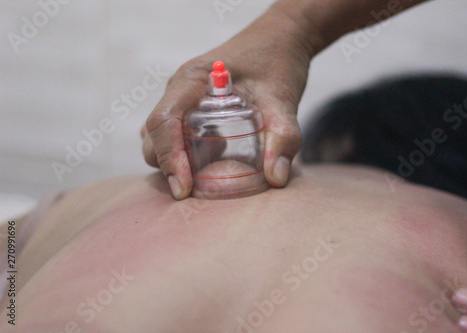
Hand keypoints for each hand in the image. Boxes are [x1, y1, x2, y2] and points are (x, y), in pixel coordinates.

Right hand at [142, 6, 310, 198]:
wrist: (281, 39)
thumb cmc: (278, 61)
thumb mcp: (284, 98)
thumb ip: (284, 136)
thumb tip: (276, 178)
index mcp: (192, 79)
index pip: (163, 121)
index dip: (169, 157)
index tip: (184, 188)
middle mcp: (180, 89)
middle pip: (154, 135)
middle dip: (167, 166)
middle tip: (193, 192)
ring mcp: (183, 98)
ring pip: (160, 137)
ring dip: (173, 161)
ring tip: (201, 178)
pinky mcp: (192, 106)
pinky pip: (175, 134)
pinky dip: (183, 154)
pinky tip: (211, 161)